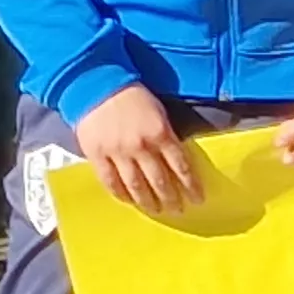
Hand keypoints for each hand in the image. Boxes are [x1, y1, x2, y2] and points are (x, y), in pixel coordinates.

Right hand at [77, 85, 200, 214]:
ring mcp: (118, 153)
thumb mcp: (158, 112)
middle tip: (177, 210)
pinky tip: (128, 200)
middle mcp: (141, 147)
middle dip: (171, 198)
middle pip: (160, 180)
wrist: (96, 83)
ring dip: (148, 202)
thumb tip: (175, 161)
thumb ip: (166, 136)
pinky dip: (121, 194)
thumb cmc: (131, 95)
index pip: (181, 166)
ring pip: (136, 185)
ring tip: (156, 210)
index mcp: (160, 133)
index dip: (191, 186)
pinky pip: (110, 181)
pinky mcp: (97, 155)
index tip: (197, 199)